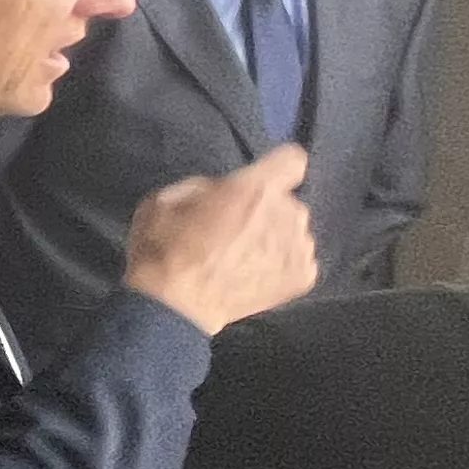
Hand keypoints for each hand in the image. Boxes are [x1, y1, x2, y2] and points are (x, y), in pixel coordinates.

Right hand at [122, 143, 315, 333]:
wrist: (174, 308)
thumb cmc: (164, 250)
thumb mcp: (165, 200)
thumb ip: (206, 187)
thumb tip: (223, 192)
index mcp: (253, 188)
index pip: (292, 159)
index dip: (275, 169)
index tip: (258, 184)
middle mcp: (287, 212)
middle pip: (287, 201)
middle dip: (266, 211)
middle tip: (236, 231)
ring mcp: (300, 247)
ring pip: (294, 231)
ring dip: (275, 238)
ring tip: (245, 258)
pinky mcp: (304, 277)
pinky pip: (299, 259)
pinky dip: (281, 265)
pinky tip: (255, 275)